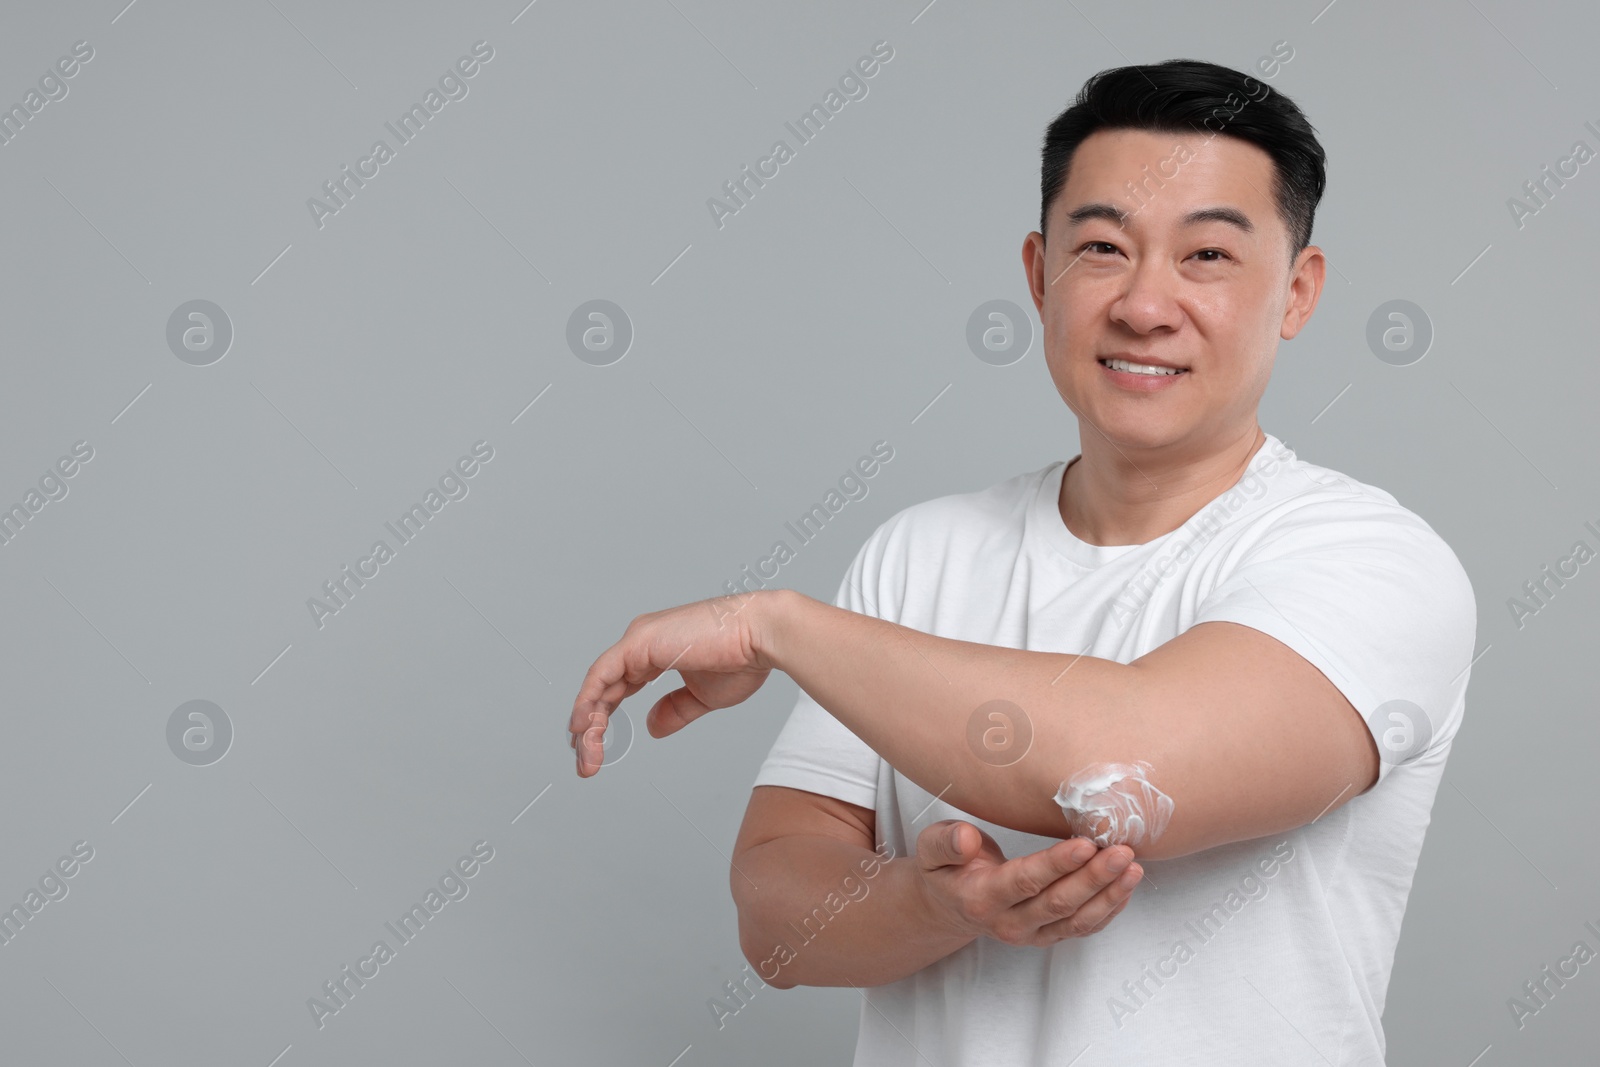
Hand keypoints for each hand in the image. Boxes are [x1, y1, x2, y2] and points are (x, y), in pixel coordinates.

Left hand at [569, 591, 776, 776]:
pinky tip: (583, 725)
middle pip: (603, 690)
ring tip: (586, 756)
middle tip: (587, 764)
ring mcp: (638, 640)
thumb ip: (674, 710)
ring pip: (598, 685)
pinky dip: (588, 700)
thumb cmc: (742, 660)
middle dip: (591, 728)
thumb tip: (650, 728)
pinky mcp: (639, 641)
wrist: (760, 637)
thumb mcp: (702, 697)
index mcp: (655, 653)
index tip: (596, 750)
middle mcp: (642, 644)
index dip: (602, 718)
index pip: (617, 688)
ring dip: (587, 723)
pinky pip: (601, 674)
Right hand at [911, 819, 1143, 945]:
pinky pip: (1084, 928)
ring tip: (1134, 868)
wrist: (949, 906)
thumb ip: (945, 843)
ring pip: (1077, 920)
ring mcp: (1031, 935)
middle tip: (1123, 852)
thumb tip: (966, 838)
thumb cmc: (945, 869)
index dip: (1057, 864)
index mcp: (980, 899)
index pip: (1025, 882)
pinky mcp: (1048, 936)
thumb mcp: (930, 850)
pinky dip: (1109, 909)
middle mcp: (1008, 923)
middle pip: (1059, 903)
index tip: (1086, 844)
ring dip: (1109, 895)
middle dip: (1095, 878)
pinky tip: (1126, 886)